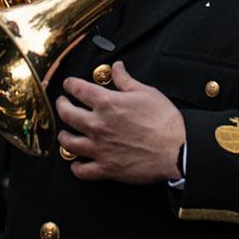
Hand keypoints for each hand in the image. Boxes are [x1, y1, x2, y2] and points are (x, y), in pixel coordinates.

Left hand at [55, 61, 184, 183]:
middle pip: (67, 114)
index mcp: (107, 103)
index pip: (78, 89)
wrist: (176, 150)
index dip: (70, 84)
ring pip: (69, 143)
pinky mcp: (106, 168)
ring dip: (63, 136)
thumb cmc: (164, 120)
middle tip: (62, 103)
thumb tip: (117, 67)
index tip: (68, 84)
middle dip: (61, 106)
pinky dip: (76, 168)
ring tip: (64, 133)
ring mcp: (100, 148)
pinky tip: (76, 164)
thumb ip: (126, 80)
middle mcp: (98, 125)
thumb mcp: (145, 92)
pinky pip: (82, 171)